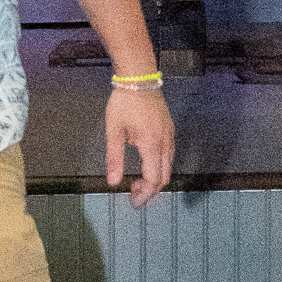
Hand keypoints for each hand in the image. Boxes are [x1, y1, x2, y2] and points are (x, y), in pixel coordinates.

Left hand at [105, 88, 174, 207]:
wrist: (139, 80)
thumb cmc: (124, 104)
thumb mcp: (114, 132)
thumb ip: (114, 159)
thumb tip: (112, 181)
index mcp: (152, 146)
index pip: (153, 179)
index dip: (144, 194)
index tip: (133, 202)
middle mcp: (165, 143)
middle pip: (164, 177)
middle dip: (150, 191)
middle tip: (133, 196)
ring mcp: (170, 136)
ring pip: (168, 167)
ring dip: (154, 179)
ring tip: (137, 183)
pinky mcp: (169, 131)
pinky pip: (168, 155)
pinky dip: (159, 167)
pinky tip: (145, 166)